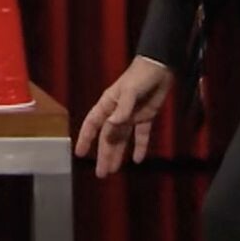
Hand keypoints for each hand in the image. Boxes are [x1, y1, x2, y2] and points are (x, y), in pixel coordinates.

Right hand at [74, 57, 175, 178]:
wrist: (160, 67)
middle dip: (103, 155)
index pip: (93, 124)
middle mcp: (116, 113)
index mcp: (107, 105)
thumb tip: (112, 125)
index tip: (79, 153)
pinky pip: (141, 135)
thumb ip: (122, 108)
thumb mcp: (130, 91)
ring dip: (117, 154)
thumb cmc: (139, 76)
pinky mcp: (146, 117)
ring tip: (112, 171)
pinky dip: (139, 147)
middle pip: (107, 137)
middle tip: (101, 173)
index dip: (85, 138)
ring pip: (122, 139)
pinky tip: (137, 160)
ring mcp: (131, 116)